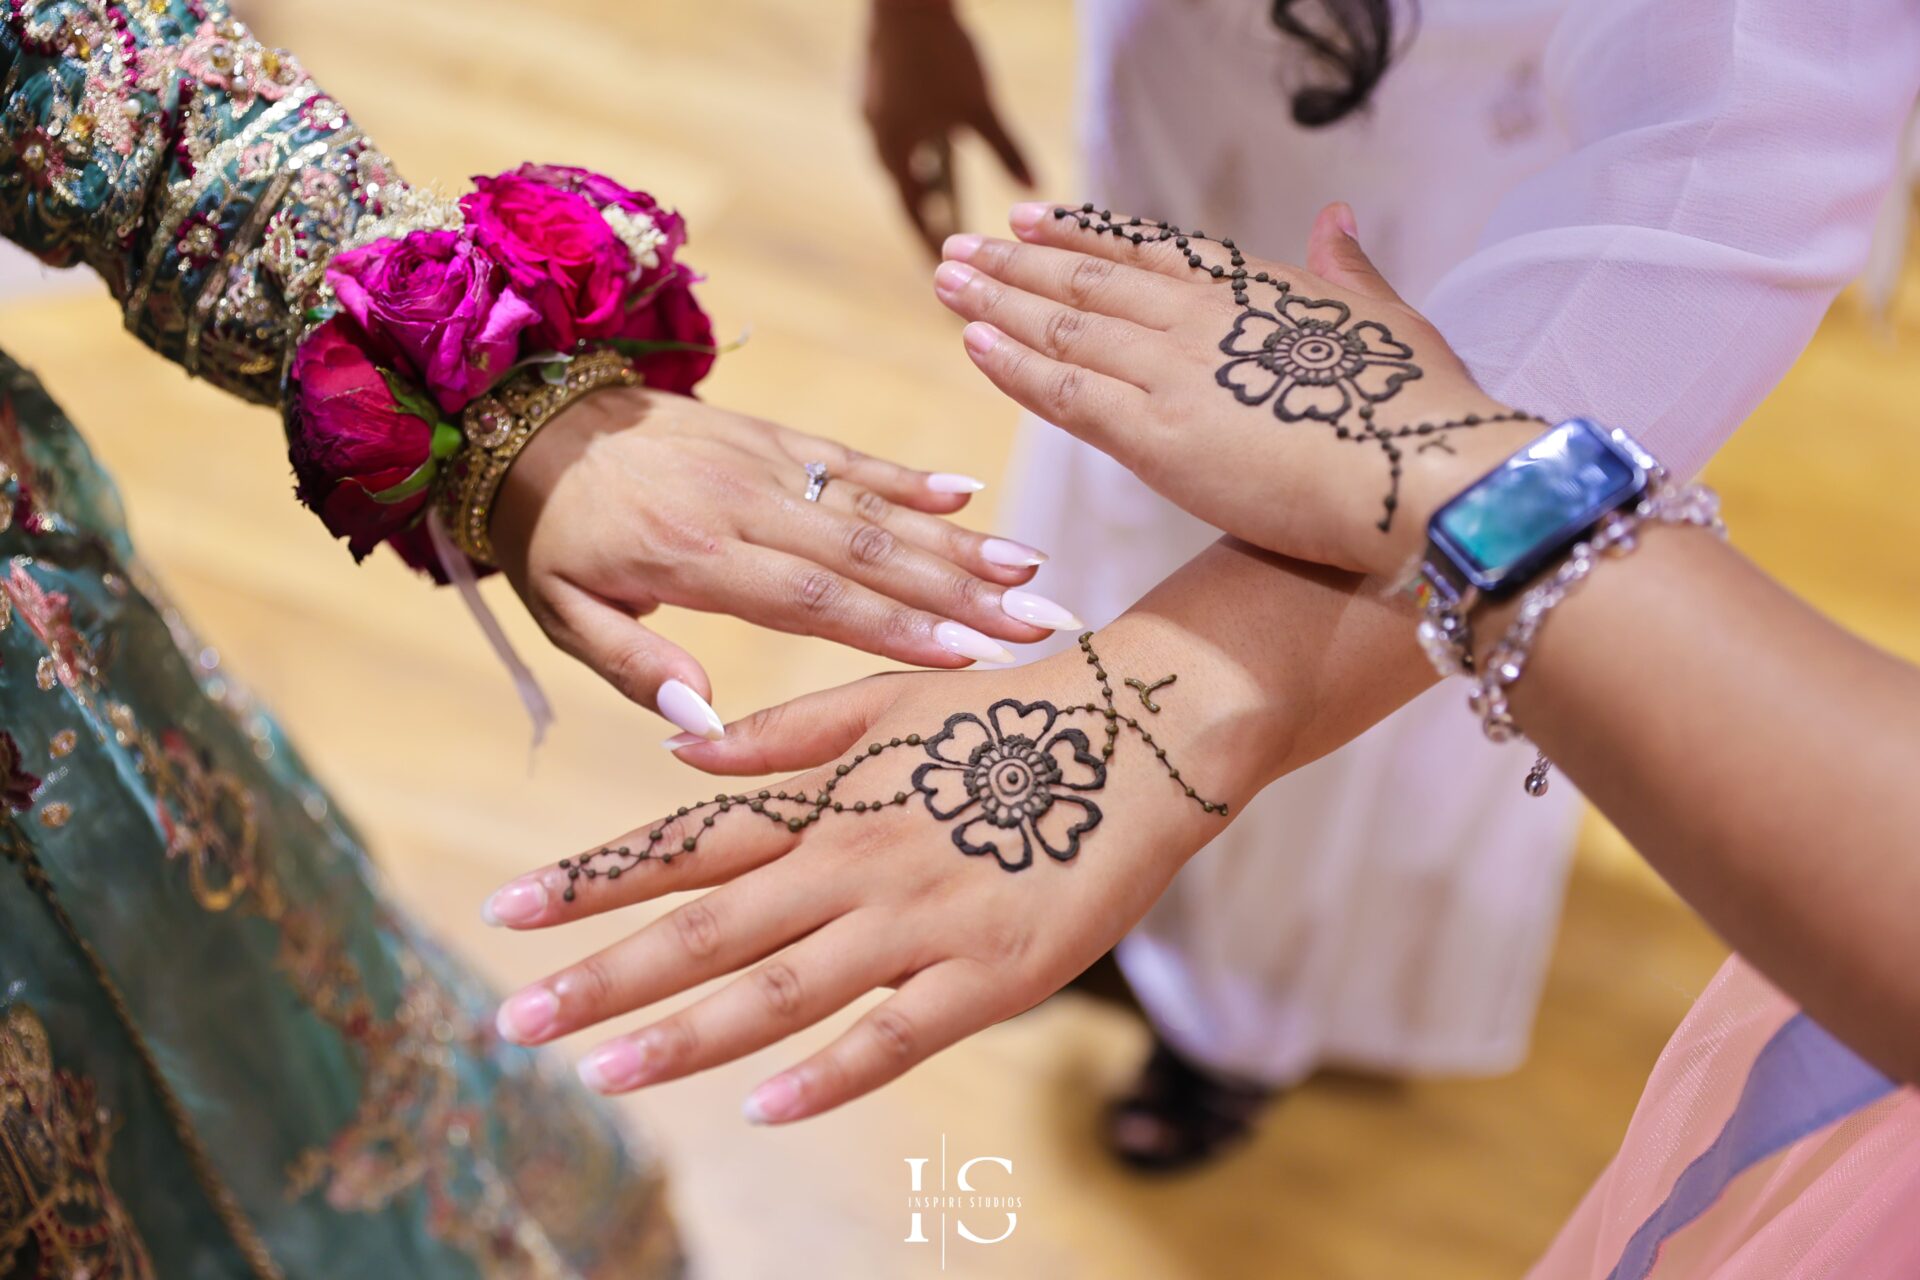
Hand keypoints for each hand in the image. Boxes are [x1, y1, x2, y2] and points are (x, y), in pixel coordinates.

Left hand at [480, 619, 1281, 1122]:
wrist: (1148, 731)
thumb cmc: (1012, 709)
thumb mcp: (891, 698)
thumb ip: (785, 735)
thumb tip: (682, 750)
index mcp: (827, 796)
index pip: (685, 843)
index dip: (593, 879)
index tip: (506, 909)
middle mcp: (855, 860)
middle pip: (708, 928)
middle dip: (603, 976)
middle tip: (511, 1020)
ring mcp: (922, 922)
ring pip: (781, 991)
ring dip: (685, 1034)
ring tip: (600, 1068)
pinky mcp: (992, 974)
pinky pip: (896, 1037)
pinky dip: (828, 1075)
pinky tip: (763, 1108)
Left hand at [491, 385, 1080, 738]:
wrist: (526, 416)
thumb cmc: (549, 536)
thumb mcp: (562, 614)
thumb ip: (632, 664)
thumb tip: (701, 722)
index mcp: (695, 556)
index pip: (810, 598)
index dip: (892, 628)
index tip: (966, 655)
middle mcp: (744, 504)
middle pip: (867, 553)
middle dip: (959, 591)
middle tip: (1036, 621)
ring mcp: (764, 463)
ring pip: (873, 506)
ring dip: (956, 540)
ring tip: (1029, 568)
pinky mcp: (771, 436)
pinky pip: (849, 456)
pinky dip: (910, 478)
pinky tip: (968, 496)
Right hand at [864, 0, 1033, 255]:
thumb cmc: (944, 56)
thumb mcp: (980, 109)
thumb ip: (1006, 151)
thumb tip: (1034, 188)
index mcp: (896, 153)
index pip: (914, 212)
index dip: (930, 240)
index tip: (941, 270)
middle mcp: (875, 135)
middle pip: (902, 183)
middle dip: (926, 206)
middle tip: (945, 230)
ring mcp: (869, 106)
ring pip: (897, 150)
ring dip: (918, 170)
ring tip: (940, 183)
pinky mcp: (872, 80)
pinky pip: (894, 122)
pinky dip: (914, 137)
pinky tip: (933, 128)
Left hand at [934, 200, 1541, 576]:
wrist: (1429, 474)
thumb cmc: (1426, 411)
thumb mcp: (1390, 320)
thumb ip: (1350, 270)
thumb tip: (1337, 222)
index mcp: (1256, 290)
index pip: (1149, 253)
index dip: (1085, 235)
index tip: (1034, 218)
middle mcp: (1204, 319)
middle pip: (1092, 280)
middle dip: (1021, 262)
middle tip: (964, 246)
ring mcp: (1175, 372)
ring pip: (1066, 327)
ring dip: (1000, 301)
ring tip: (948, 280)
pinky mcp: (1157, 435)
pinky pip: (1067, 393)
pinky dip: (1016, 365)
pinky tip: (974, 342)